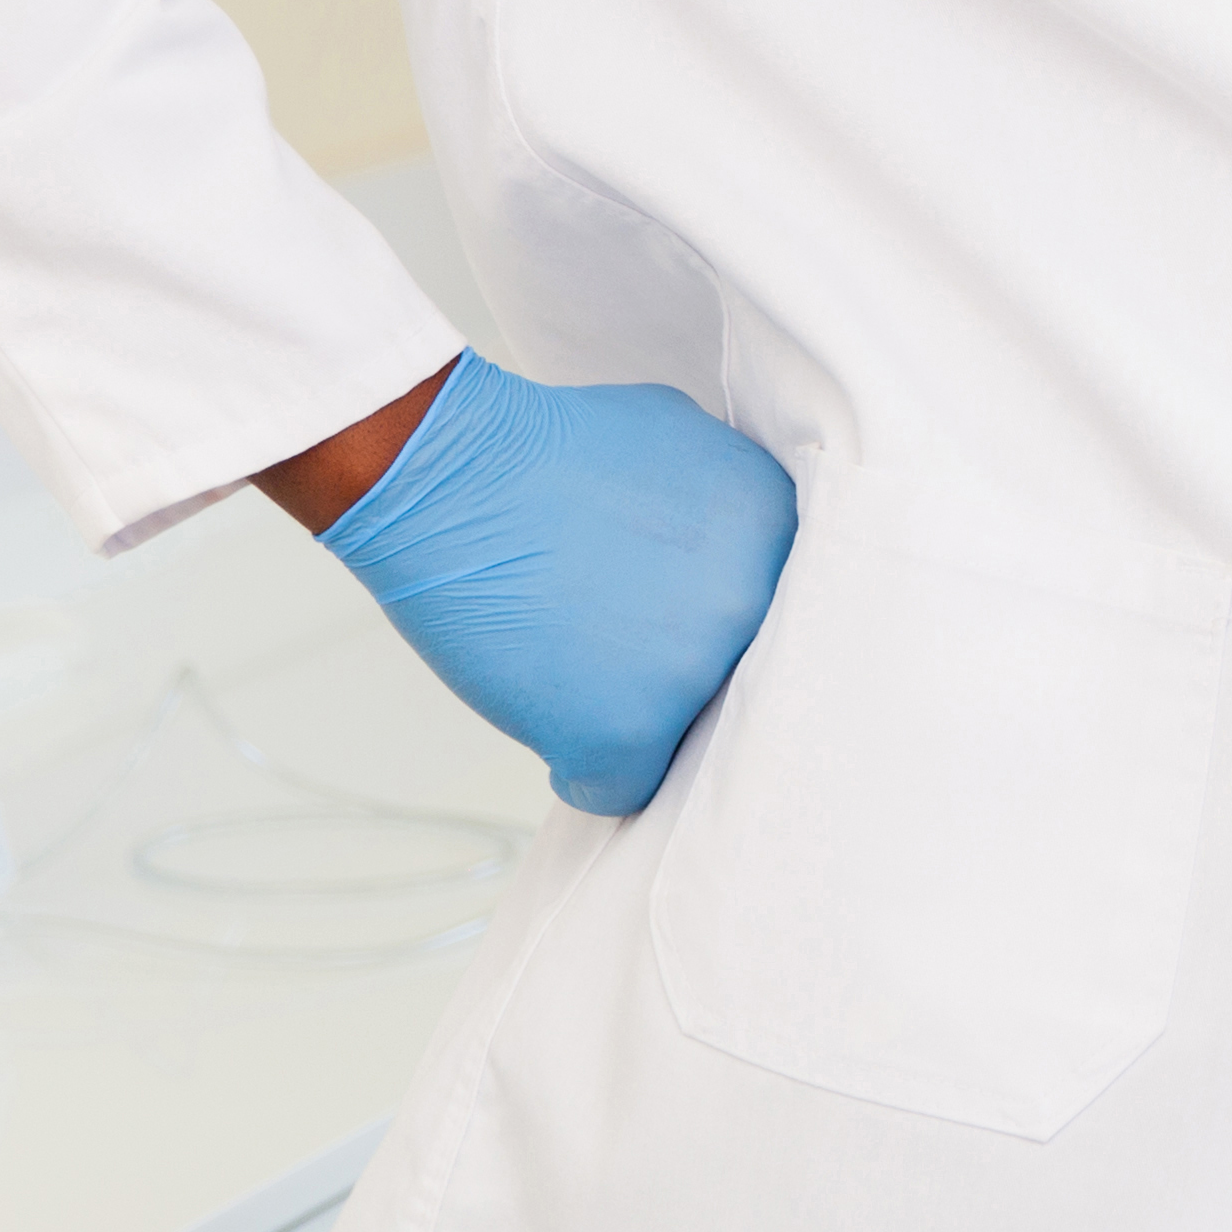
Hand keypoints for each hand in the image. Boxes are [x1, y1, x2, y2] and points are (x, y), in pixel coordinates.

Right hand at [289, 351, 798, 815]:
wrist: (453, 477)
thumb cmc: (549, 451)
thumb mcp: (684, 443)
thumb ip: (727, 511)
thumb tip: (733, 560)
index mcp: (776, 531)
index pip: (778, 617)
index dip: (716, 623)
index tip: (677, 624)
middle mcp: (753, 603)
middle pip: (734, 682)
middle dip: (677, 669)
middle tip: (620, 648)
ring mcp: (693, 671)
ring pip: (679, 738)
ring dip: (628, 715)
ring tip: (570, 661)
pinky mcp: (626, 730)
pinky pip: (619, 788)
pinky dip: (580, 766)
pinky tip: (551, 715)